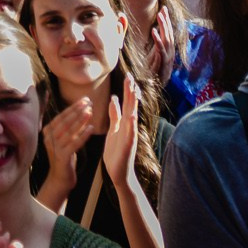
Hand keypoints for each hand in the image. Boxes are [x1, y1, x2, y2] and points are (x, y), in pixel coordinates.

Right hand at [40, 96, 94, 183]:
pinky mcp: (62, 157)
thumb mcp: (63, 139)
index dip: (73, 107)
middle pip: (65, 121)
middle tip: (89, 102)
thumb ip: (67, 126)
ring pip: (69, 131)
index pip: (61, 116)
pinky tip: (91, 128)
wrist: (60, 178)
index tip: (84, 99)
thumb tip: (80, 109)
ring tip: (90, 111)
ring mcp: (54, 148)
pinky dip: (83, 135)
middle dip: (78, 110)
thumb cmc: (64, 156)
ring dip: (80, 120)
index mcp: (47, 132)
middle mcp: (48, 138)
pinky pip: (74, 143)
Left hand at [100, 74, 141, 188]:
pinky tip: (132, 115)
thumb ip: (115, 114)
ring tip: (133, 91)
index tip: (127, 76)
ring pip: (132, 116)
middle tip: (130, 76)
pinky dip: (131, 124)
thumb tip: (114, 98)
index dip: (127, 90)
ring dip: (133, 104)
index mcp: (124, 122)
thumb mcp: (113, 128)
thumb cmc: (116, 151)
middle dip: (130, 91)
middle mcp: (129, 127)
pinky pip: (130, 133)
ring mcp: (130, 135)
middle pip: (131, 106)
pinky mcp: (128, 145)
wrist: (118, 172)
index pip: (127, 103)